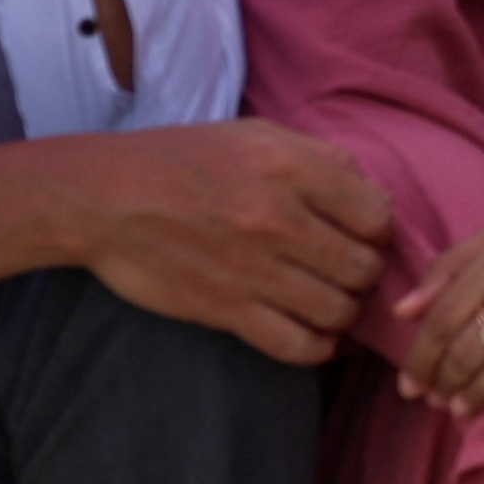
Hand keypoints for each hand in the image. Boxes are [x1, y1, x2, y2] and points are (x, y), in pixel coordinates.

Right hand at [0, 119, 396, 365]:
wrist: (106, 197)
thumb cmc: (184, 160)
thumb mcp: (256, 136)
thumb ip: (321, 159)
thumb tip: (374, 195)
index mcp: (291, 167)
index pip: (377, 215)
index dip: (377, 230)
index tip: (361, 235)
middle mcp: (278, 218)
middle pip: (363, 267)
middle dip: (364, 273)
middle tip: (347, 271)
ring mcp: (253, 268)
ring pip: (338, 310)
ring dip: (344, 311)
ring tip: (330, 300)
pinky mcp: (226, 310)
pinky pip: (298, 345)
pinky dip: (317, 347)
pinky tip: (314, 333)